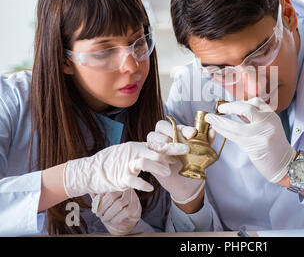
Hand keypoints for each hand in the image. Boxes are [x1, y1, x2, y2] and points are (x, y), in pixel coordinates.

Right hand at [63, 141, 188, 197]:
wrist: (89, 171)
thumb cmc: (110, 162)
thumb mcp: (128, 153)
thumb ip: (144, 153)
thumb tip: (163, 155)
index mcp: (136, 147)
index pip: (157, 143)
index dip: (172, 143)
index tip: (186, 145)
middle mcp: (132, 153)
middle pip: (155, 150)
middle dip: (171, 151)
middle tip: (184, 153)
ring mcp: (126, 165)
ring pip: (144, 162)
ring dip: (158, 167)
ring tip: (167, 172)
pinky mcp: (120, 178)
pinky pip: (133, 180)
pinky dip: (142, 184)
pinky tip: (150, 187)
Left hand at [90, 188, 140, 235]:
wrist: (127, 216)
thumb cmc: (113, 206)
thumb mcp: (104, 199)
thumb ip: (97, 195)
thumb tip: (89, 190)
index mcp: (116, 184)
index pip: (106, 188)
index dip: (99, 198)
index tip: (94, 206)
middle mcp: (126, 188)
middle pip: (112, 195)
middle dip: (103, 207)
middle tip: (98, 214)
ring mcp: (132, 197)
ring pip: (119, 204)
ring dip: (109, 213)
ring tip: (104, 218)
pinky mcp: (135, 206)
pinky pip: (125, 211)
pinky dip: (116, 218)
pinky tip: (112, 220)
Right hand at [146, 120, 215, 204]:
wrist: (187, 184)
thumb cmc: (193, 165)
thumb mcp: (201, 152)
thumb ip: (206, 141)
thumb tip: (213, 131)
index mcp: (174, 132)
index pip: (174, 122)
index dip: (183, 127)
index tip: (193, 134)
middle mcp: (163, 137)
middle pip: (160, 126)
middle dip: (171, 133)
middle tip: (183, 145)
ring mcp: (154, 149)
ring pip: (151, 139)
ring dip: (164, 146)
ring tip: (175, 158)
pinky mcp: (148, 162)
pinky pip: (144, 159)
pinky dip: (156, 163)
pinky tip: (167, 170)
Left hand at [205, 97, 295, 182]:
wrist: (286, 165)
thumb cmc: (274, 147)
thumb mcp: (269, 127)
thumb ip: (254, 118)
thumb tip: (235, 110)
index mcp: (272, 116)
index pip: (255, 102)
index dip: (240, 102)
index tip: (230, 105)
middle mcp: (268, 122)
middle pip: (246, 108)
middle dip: (229, 107)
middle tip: (219, 109)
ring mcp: (262, 134)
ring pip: (236, 125)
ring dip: (220, 121)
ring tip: (210, 118)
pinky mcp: (256, 146)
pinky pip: (235, 137)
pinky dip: (223, 131)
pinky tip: (217, 128)